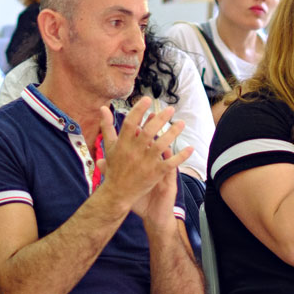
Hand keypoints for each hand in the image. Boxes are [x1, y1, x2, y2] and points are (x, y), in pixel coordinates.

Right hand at [98, 98, 190, 222]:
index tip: (148, 100)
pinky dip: (181, 156)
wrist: (117, 194)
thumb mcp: (109, 147)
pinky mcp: (155, 173)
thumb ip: (107, 127)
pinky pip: (170, 163)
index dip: (139, 110)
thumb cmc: (114, 168)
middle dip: (160, 119)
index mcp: (123, 144)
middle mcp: (134, 152)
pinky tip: (190, 148)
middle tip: (170, 109)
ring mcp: (145, 163)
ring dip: (172, 133)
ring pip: (161, 145)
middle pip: (148, 132)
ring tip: (181, 123)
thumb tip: (103, 107)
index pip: (131, 123)